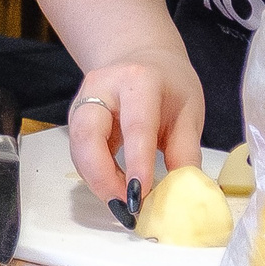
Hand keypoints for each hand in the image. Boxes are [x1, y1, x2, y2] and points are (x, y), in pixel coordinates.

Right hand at [63, 44, 204, 206]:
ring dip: (97, 181)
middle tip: (124, 207)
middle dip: (101, 176)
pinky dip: (94, 175)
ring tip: (123, 204)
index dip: (137, 163)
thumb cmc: (169, 85)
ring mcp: (83, 100)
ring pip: (78, 147)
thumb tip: (182, 194)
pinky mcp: (76, 117)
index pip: (136, 125)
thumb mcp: (189, 112)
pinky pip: (79, 151)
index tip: (141, 196)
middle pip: (88, 134)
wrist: (141, 58)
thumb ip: (185, 151)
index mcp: (139, 81)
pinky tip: (114, 189)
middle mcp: (102, 86)